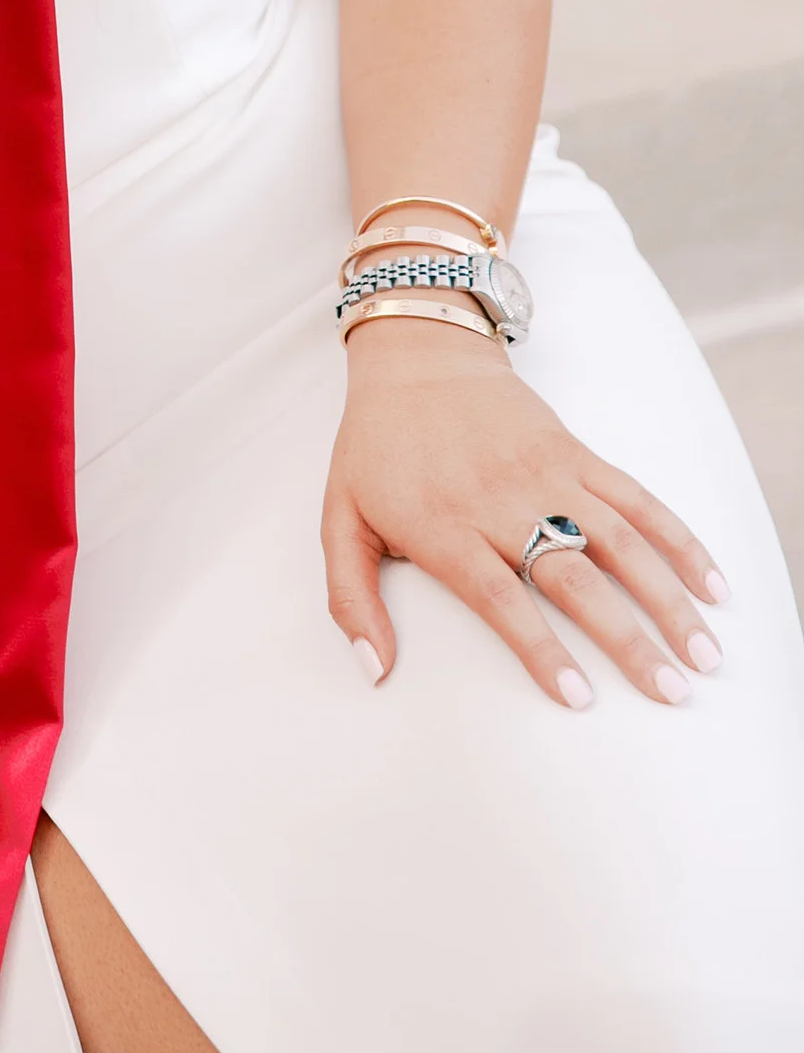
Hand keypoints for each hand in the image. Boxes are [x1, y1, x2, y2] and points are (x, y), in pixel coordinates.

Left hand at [322, 318, 727, 707]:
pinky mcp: (575, 453)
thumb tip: (372, 668)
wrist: (417, 356)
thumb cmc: (376, 445)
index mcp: (445, 526)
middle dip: (627, 639)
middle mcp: (502, 501)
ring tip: (704, 653)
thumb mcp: (340, 517)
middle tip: (671, 692)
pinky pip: (636, 498)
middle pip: (573, 577)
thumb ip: (350, 596)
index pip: (501, 598)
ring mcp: (547, 474)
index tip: (579, 697)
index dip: (541, 648)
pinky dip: (678, 539)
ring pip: (619, 541)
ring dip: (668, 598)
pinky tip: (711, 584)